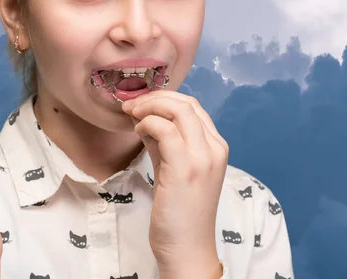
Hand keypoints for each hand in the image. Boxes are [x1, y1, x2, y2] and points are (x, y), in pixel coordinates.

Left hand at [121, 90, 227, 275]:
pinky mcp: (185, 168)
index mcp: (216, 146)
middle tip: (130, 106)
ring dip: (148, 107)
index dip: (163, 98)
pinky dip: (146, 123)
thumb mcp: (173, 167)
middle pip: (185, 103)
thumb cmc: (179, 211)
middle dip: (153, 98)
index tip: (140, 104)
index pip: (192, 106)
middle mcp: (215, 148)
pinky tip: (137, 132)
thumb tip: (146, 118)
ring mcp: (203, 157)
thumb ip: (164, 141)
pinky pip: (164, 129)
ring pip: (177, 110)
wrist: (187, 248)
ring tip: (131, 116)